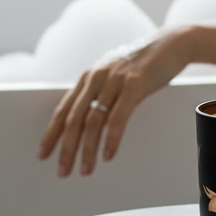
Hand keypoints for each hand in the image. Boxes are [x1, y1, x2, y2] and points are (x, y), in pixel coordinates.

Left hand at [37, 28, 189, 176]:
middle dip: (66, 148)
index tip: (43, 154)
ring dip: (87, 150)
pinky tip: (108, 155)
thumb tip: (89, 121)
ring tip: (86, 170)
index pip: (63, 110)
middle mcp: (97, 78)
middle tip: (63, 171)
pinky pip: (118, 118)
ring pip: (93, 121)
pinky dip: (111, 139)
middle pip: (74, 119)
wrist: (172, 44)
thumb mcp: (116, 76)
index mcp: (89, 77)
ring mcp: (114, 80)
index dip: (51, 134)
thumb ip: (101, 94)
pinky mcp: (134, 85)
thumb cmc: (145, 63)